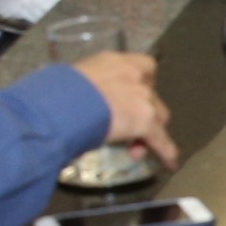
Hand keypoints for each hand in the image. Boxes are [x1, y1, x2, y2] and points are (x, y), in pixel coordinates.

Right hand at [70, 49, 176, 167]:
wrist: (62, 104)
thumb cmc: (57, 93)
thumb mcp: (75, 81)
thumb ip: (90, 88)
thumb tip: (83, 101)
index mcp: (115, 62)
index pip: (143, 66)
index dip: (143, 84)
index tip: (136, 95)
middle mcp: (134, 75)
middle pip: (151, 95)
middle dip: (145, 111)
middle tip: (130, 128)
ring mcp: (142, 97)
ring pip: (158, 116)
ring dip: (149, 131)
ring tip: (135, 149)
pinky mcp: (145, 121)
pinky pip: (161, 140)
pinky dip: (165, 152)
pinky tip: (168, 162)